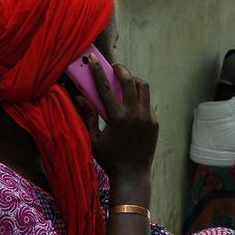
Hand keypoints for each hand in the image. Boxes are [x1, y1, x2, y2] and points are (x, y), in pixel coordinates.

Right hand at [73, 57, 158, 185]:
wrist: (133, 175)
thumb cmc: (109, 158)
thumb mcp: (94, 139)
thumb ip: (87, 116)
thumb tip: (79, 98)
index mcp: (117, 117)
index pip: (106, 87)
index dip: (98, 71)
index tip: (94, 59)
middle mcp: (134, 114)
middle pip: (129, 81)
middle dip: (121, 70)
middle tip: (114, 67)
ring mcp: (147, 118)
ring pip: (144, 88)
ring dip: (134, 80)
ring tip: (126, 81)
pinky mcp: (155, 122)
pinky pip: (148, 102)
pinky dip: (140, 97)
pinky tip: (132, 102)